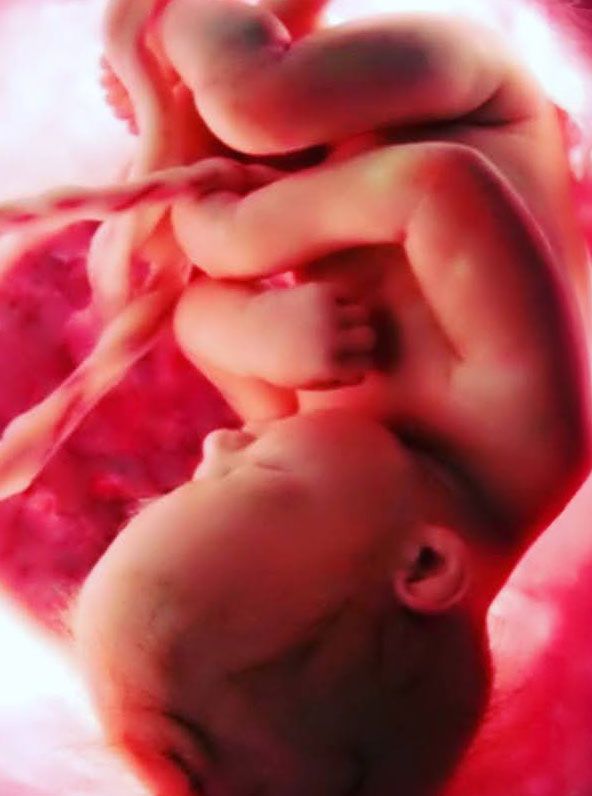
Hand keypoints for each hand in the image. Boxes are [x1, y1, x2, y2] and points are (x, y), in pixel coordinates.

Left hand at [244, 282, 375, 388]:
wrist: (246, 329)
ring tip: (336, 324)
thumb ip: (340, 378)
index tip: (338, 363)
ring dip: (355, 319)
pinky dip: (342, 302)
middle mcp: (329, 339)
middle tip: (343, 341)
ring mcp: (326, 313)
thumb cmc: (278, 361)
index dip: (354, 365)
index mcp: (326, 366)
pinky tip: (325, 308)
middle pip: (370, 339)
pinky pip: (348, 296)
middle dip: (360, 341)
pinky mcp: (321, 291)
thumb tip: (371, 365)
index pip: (364, 366)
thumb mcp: (307, 380)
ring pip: (363, 315)